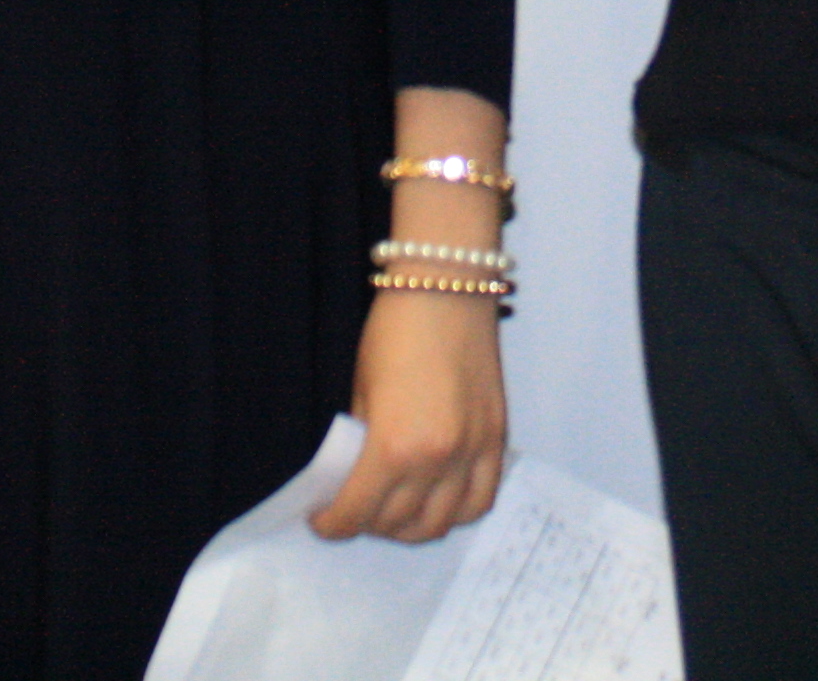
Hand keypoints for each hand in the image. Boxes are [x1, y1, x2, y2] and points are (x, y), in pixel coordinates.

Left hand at [313, 289, 506, 541]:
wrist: (446, 289)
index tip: (321, 520)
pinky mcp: (495, 440)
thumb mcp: (359, 389)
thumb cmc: (393, 330)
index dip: (332, 524)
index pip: (357, 512)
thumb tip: (354, 476)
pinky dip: (457, 512)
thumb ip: (360, 441)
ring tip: (393, 513)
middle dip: (367, 525)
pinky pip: (481, 500)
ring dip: (410, 527)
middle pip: (397, 524)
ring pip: (441, 523)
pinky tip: (438, 503)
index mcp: (392, 448)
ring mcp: (471, 453)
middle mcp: (435, 461)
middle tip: (353, 511)